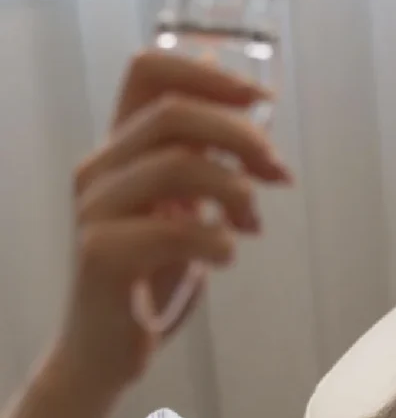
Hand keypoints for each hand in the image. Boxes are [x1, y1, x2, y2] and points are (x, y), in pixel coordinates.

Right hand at [53, 51, 292, 391]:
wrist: (106, 346)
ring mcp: (95, 209)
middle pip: (174, 112)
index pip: (148, 70)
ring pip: (178, 163)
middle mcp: (101, 167)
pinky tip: (227, 255)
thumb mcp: (185, 202)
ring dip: (237, 189)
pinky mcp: (101, 254)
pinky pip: (177, 229)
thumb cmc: (154, 269)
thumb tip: (257, 115)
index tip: (263, 100)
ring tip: (252, 222)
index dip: (209, 73)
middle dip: (241, 134)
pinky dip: (219, 240)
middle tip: (277, 169)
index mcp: (121, 146)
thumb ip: (207, 158)